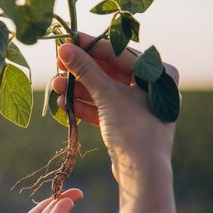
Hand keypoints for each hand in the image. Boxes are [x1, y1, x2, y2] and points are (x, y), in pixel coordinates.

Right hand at [53, 33, 178, 212]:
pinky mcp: (126, 123)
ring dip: (78, 89)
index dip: (91, 47)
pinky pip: (103, 108)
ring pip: (103, 91)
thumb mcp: (107, 95)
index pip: (119, 53)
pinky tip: (64, 104)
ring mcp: (138, 106)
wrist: (142, 172)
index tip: (69, 40)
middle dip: (81, 71)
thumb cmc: (133, 128)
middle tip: (58, 64)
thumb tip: (65, 49)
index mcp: (157, 74)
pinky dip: (85, 106)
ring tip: (55, 86)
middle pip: (109, 72)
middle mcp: (150, 88)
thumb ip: (86, 71)